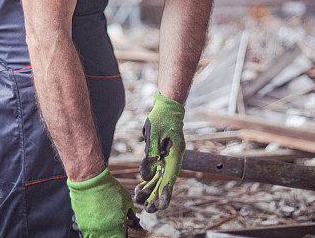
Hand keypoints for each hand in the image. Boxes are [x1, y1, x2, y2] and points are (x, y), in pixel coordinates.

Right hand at [68, 167, 135, 236]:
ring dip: (100, 233)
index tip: (122, 229)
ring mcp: (90, 229)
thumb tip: (132, 219)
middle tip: (112, 225)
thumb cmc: (109, 189)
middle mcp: (103, 232)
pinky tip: (93, 220)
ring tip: (102, 223)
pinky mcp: (80, 224)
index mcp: (116, 228)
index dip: (122, 235)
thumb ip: (130, 213)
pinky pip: (85, 232)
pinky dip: (89, 229)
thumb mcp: (126, 200)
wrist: (90, 181)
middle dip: (112, 234)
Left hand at [134, 93, 184, 211]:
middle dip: (156, 195)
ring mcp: (167, 157)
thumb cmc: (162, 117)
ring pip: (159, 177)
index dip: (165, 192)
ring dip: (151, 189)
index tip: (160, 206)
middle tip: (147, 209)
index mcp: (175, 155)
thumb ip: (149, 155)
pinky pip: (156, 170)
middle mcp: (173, 159)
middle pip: (165, 181)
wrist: (167, 105)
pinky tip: (140, 187)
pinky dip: (149, 178)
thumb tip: (144, 175)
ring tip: (139, 200)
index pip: (170, 178)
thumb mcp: (153, 134)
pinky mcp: (162, 154)